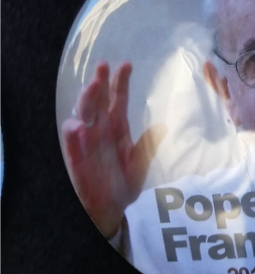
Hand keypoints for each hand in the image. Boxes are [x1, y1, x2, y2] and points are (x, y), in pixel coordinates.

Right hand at [61, 62, 165, 240]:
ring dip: (86, 101)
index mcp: (118, 128)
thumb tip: (162, 126)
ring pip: (83, 116)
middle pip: (98, 101)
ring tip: (92, 87)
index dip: (120, 82)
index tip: (126, 65)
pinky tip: (77, 125)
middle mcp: (101, 130)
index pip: (118, 99)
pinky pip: (72, 144)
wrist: (112, 208)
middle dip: (100, 83)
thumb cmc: (125, 183)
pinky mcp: (77, 158)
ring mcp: (87, 142)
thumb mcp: (141, 164)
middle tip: (103, 67)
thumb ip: (148, 145)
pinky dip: (73, 134)